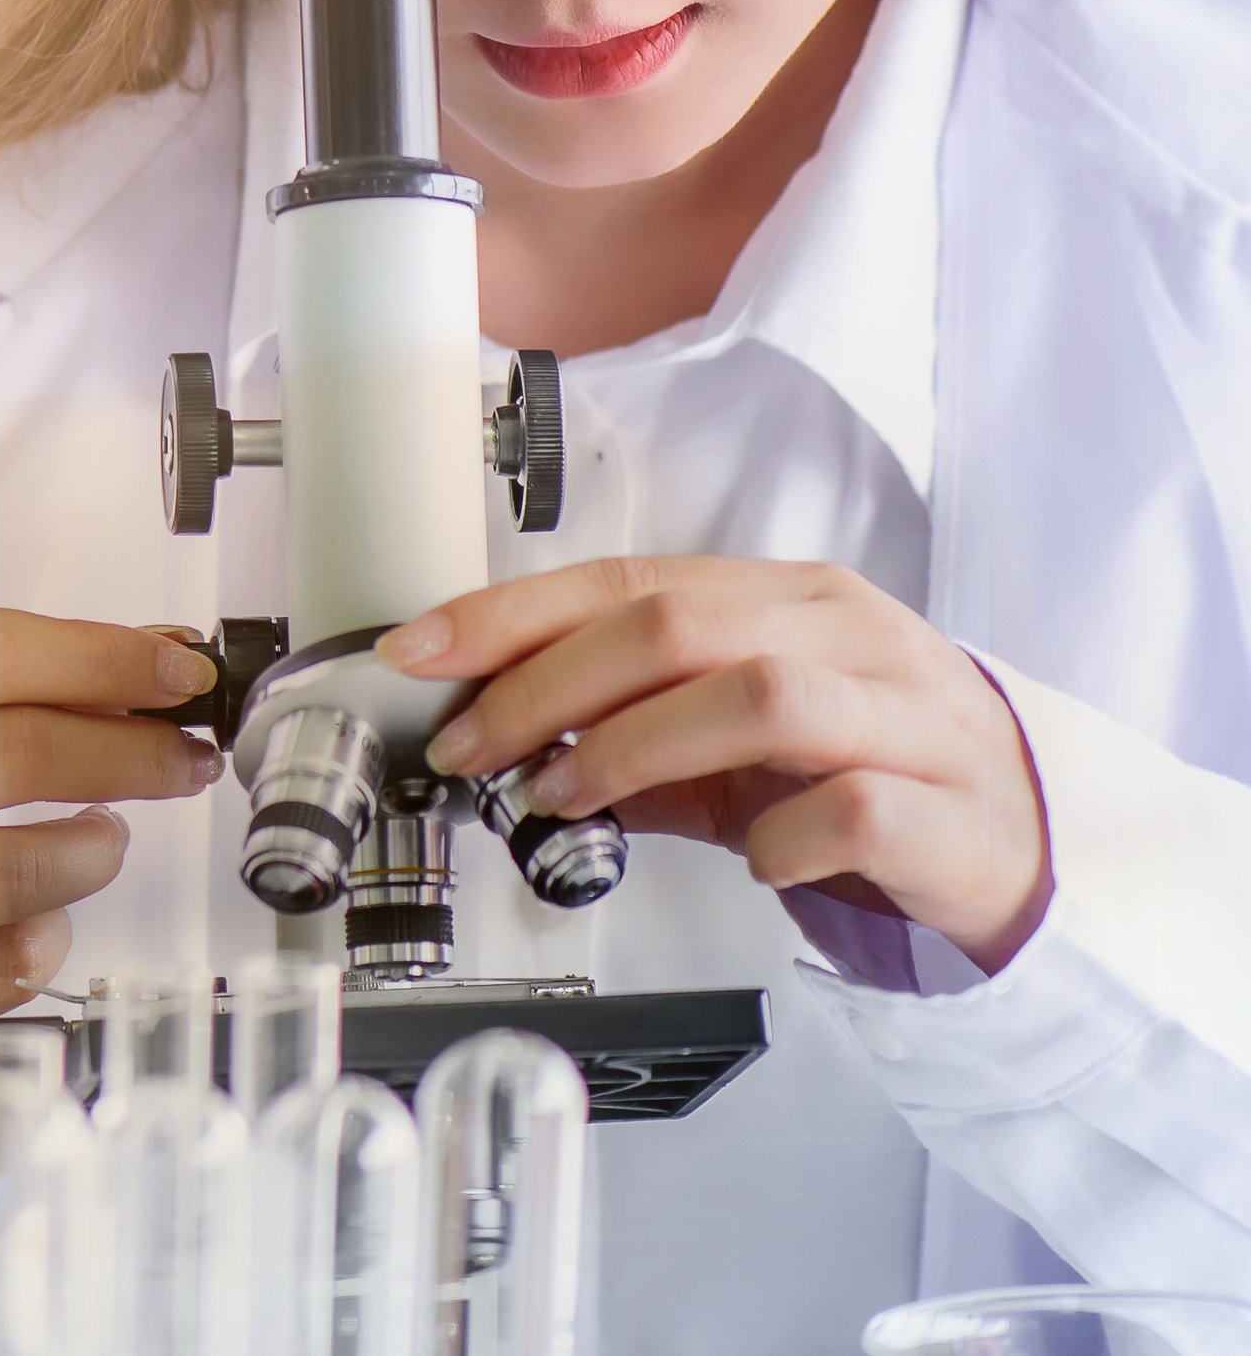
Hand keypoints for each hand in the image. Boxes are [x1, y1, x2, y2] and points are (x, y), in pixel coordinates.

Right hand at [0, 609, 219, 1047]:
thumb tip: (146, 654)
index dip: (101, 656)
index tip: (178, 669)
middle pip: (7, 754)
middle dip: (126, 753)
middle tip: (178, 760)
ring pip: (1, 875)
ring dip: (86, 854)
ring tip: (102, 841)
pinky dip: (38, 947)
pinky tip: (46, 923)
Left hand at [393, 556, 1052, 971]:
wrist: (1024, 839)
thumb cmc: (863, 770)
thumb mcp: (735, 734)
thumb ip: (630, 724)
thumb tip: (498, 736)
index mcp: (785, 599)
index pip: (628, 582)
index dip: (510, 614)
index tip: (419, 654)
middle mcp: (848, 639)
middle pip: (677, 628)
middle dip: (548, 687)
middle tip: (475, 750)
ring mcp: (907, 720)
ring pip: (758, 697)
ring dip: (637, 750)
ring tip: (569, 803)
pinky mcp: (950, 813)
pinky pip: (852, 810)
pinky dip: (780, 837)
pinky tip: (749, 861)